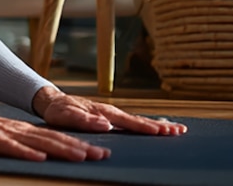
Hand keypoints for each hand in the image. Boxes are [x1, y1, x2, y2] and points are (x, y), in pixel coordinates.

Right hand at [0, 102, 111, 161]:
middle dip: (80, 148)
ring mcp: (8, 135)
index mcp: (27, 132)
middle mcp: (22, 131)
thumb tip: (49, 155)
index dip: (80, 145)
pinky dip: (27, 153)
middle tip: (102, 155)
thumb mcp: (10, 137)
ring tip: (81, 156)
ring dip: (62, 150)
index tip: (102, 152)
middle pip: (55, 140)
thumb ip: (28, 144)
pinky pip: (12, 148)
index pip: (58, 138)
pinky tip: (40, 159)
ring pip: (40, 143)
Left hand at [32, 86, 187, 136]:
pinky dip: (146, 123)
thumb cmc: (58, 110)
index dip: (147, 127)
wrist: (52, 101)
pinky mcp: (109, 116)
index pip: (129, 121)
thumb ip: (85, 121)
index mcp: (103, 112)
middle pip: (139, 120)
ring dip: (157, 124)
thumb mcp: (66, 116)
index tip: (164, 131)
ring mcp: (111, 113)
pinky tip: (156, 126)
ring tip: (176, 129)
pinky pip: (131, 120)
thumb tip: (106, 125)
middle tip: (180, 131)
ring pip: (137, 119)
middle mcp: (110, 112)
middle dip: (160, 125)